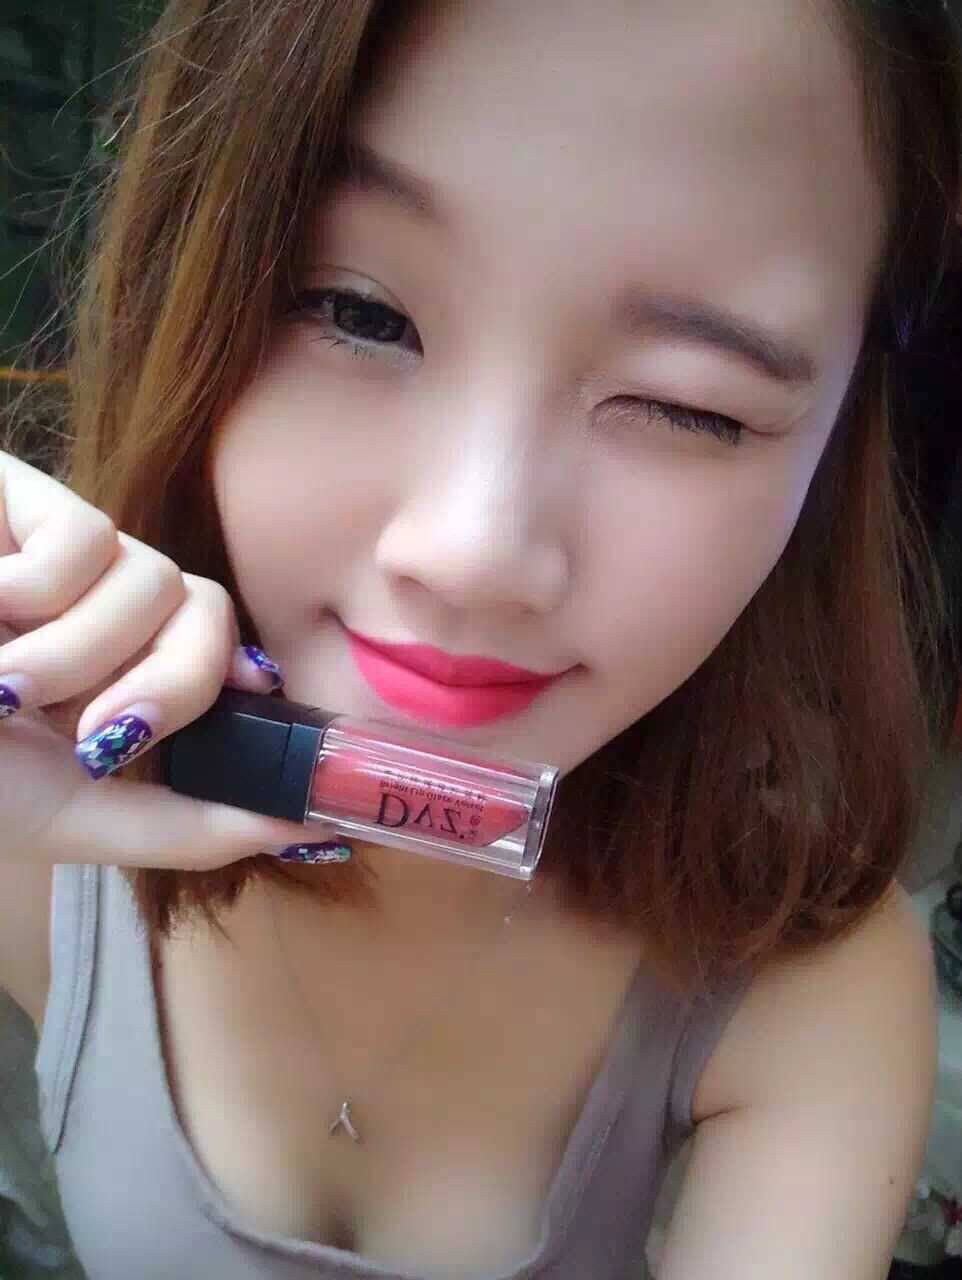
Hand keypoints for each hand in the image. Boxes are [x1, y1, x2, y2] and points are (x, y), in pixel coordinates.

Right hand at [0, 450, 328, 868]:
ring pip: (160, 584)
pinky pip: (91, 542)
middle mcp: (113, 620)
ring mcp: (72, 559)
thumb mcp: (58, 810)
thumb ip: (176, 823)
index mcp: (125, 686)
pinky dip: (36, 596)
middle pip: (215, 624)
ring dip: (79, 656)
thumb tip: (305, 830)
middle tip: (97, 733)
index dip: (273, 713)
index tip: (311, 767)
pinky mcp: (33, 501)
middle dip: (174, 689)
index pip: (237, 677)